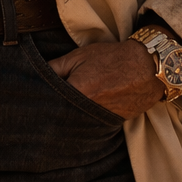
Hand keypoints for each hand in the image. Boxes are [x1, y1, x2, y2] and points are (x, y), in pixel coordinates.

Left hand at [45, 40, 163, 119]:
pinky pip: (92, 125)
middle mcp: (86, 112)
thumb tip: (36, 74)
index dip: (41, 99)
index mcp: (75, 93)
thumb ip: (54, 67)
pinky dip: (86, 119)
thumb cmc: (111, 58)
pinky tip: (84, 111)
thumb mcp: (78, 56)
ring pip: (76, 123)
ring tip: (69, 108)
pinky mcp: (112, 124)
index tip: (33, 98)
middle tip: (49, 106)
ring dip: (69, 117)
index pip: (48, 102)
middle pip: (60, 116)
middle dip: (54, 111)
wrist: (148, 67)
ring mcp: (100, 120)